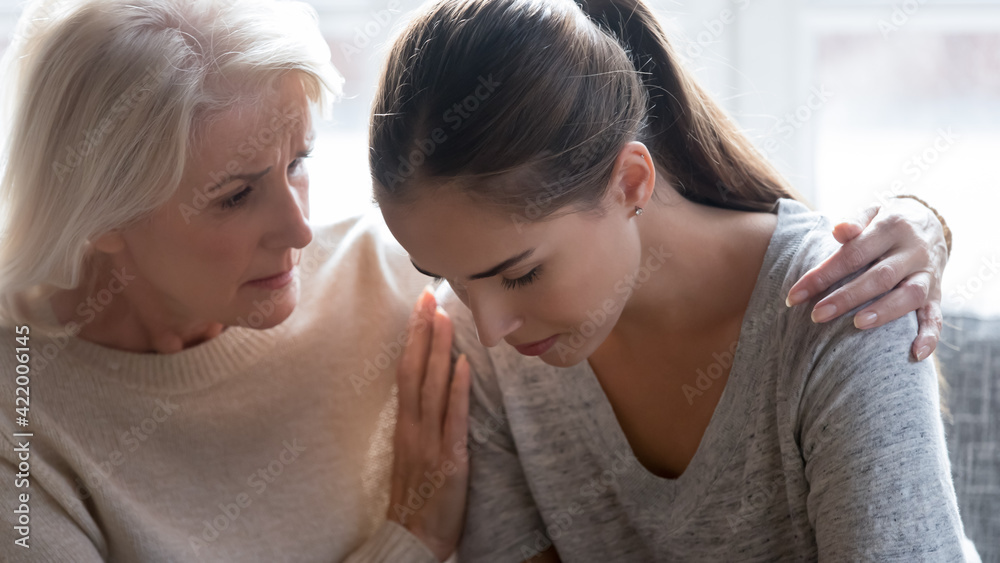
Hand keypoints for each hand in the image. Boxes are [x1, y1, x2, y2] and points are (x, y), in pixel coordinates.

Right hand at [387, 288, 470, 560]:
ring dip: (439, 349)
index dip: (413, 337)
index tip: (421, 307)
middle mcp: (413, 427)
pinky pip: (453, 418)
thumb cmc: (416, 497)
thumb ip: (422, 422)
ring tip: (445, 317)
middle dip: (422, 331)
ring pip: (432, 386)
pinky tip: (463, 364)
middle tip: (429, 296)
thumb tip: (434, 388)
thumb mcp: (413, 454)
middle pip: (415, 370)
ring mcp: (429, 441)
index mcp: (404, 424)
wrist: (413, 537)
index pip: (407, 371)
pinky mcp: (449, 458)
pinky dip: (458, 389)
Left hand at [786, 198, 947, 361]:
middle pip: (880, 277)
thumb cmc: (885, 222)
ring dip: (884, 312)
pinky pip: (936, 316)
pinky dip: (930, 336)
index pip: (853, 254)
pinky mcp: (937, 293)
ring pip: (910, 295)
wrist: (930, 222)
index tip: (795, 296)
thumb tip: (838, 231)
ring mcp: (928, 273)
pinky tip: (916, 354)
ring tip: (857, 324)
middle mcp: (914, 251)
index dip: (823, 275)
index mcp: (893, 226)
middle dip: (846, 297)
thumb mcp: (872, 212)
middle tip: (816, 315)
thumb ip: (854, 221)